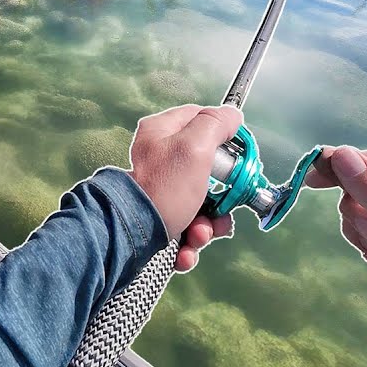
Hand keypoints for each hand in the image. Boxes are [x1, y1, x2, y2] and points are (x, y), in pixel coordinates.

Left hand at [127, 105, 242, 270]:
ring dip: (207, 226)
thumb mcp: (194, 146)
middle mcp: (160, 158)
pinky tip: (184, 251)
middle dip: (219, 198)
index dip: (225, 139)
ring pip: (200, 204)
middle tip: (219, 209)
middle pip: (207, 171)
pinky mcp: (159, 216)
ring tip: (197, 236)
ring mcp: (160, 189)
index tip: (237, 159)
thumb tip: (231, 115)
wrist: (130, 237)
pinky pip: (186, 227)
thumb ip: (215, 124)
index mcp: (162, 131)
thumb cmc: (161, 189)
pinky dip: (190, 242)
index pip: (203, 120)